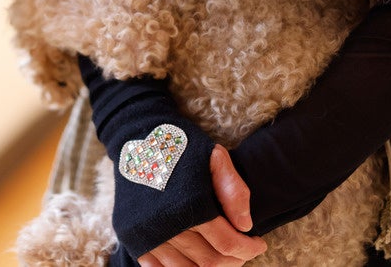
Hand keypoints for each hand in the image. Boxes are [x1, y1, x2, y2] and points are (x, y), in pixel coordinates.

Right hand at [138, 146, 266, 265]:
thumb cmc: (181, 146)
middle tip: (241, 250)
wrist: (137, 136)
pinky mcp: (132, 238)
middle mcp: (168, 225)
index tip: (257, 243)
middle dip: (234, 260)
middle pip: (210, 262)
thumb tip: (245, 226)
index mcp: (191, 205)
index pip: (229, 245)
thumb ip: (234, 190)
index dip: (249, 248)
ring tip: (220, 254)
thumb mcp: (214, 156)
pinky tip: (191, 259)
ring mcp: (148, 234)